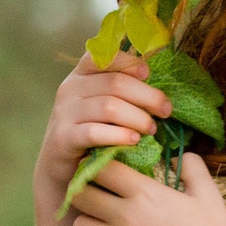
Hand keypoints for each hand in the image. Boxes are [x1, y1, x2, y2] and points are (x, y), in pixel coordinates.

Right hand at [34, 52, 170, 215]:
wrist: (60, 168)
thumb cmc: (90, 133)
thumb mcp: (102, 106)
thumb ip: (121, 91)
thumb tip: (157, 85)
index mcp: (80, 75)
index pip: (102, 56)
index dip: (128, 62)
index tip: (148, 73)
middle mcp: (70, 89)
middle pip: (115, 83)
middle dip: (146, 96)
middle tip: (165, 110)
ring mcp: (64, 113)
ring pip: (109, 107)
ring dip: (137, 117)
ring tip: (151, 129)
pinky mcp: (63, 137)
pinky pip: (94, 132)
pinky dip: (119, 135)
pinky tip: (134, 141)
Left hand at [69, 153, 225, 225]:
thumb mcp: (208, 194)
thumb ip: (192, 167)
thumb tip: (174, 157)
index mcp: (145, 192)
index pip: (102, 168)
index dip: (98, 168)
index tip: (103, 173)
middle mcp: (126, 214)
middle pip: (80, 194)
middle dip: (85, 193)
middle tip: (96, 199)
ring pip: (79, 225)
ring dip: (88, 223)